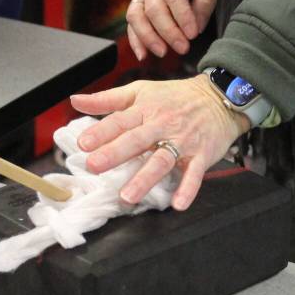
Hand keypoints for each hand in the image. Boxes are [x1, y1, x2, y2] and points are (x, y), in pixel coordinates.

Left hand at [71, 75, 249, 210]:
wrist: (220, 97)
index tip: (83, 143)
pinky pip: (195, 174)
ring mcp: (182, 142)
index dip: (101, 132)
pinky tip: (178, 204)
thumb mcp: (140, 90)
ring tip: (128, 196)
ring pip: (162, 161)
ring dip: (145, 179)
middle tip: (95, 166)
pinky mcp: (201, 155)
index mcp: (145, 109)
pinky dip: (188, 189)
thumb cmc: (175, 96)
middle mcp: (162, 125)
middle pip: (137, 140)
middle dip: (115, 153)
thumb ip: (106, 99)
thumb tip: (74, 101)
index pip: (120, 121)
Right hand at [126, 0, 221, 59]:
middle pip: (153, 7)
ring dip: (149, 37)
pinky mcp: (136, 1)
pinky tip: (143, 55)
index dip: (182, 17)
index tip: (193, 35)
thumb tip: (195, 28)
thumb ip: (206, 1)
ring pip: (136, 15)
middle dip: (168, 31)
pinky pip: (131, 22)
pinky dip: (136, 40)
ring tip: (163, 53)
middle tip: (183, 48)